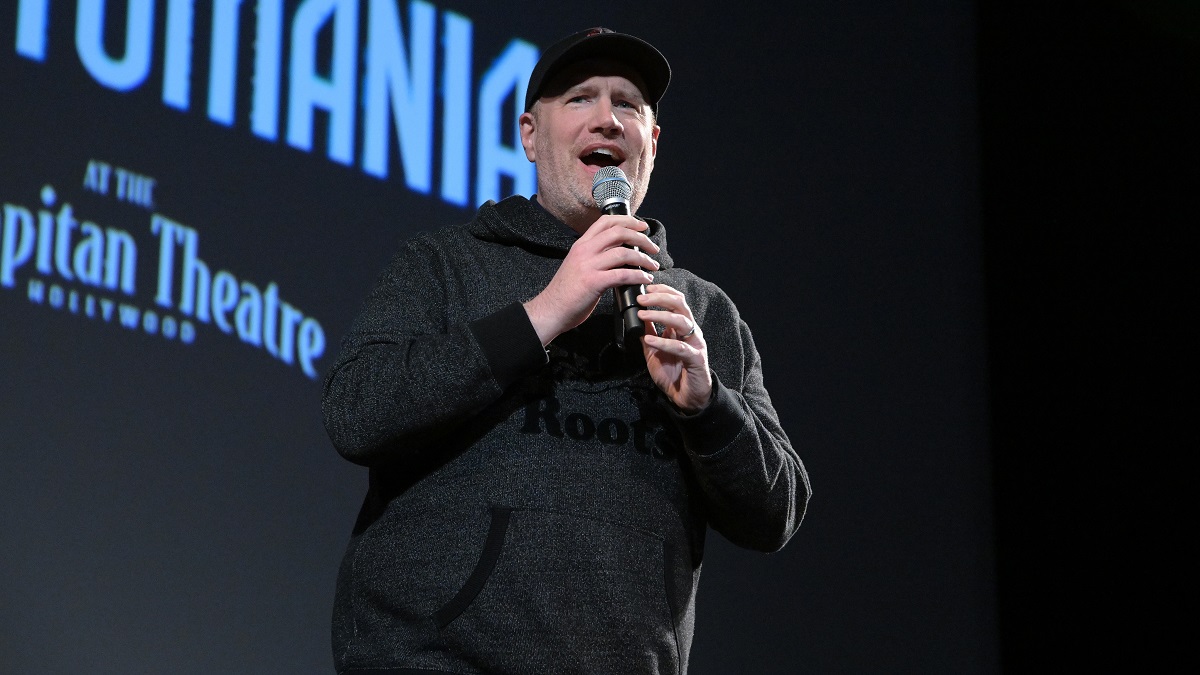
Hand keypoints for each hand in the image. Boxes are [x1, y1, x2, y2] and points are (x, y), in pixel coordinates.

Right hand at [524, 215, 658, 344]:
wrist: (550, 310)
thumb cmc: (565, 292)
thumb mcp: (578, 265)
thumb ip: (594, 256)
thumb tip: (618, 254)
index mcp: (581, 245)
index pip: (606, 222)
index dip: (627, 220)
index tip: (642, 227)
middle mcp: (585, 251)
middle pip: (619, 232)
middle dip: (641, 238)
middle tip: (653, 247)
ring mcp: (588, 266)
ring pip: (623, 253)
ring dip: (644, 259)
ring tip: (653, 266)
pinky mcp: (593, 282)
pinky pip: (622, 274)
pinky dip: (638, 276)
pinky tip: (645, 279)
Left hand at [637, 284, 711, 412]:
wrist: (686, 398)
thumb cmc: (672, 373)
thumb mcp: (653, 350)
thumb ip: (647, 332)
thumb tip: (635, 317)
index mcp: (682, 326)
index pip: (675, 300)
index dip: (662, 291)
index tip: (644, 288)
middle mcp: (690, 331)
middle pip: (680, 304)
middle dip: (660, 298)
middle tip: (641, 298)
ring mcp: (695, 344)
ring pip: (681, 321)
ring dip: (660, 315)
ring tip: (642, 314)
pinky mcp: (696, 359)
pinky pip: (680, 347)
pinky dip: (664, 341)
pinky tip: (650, 339)